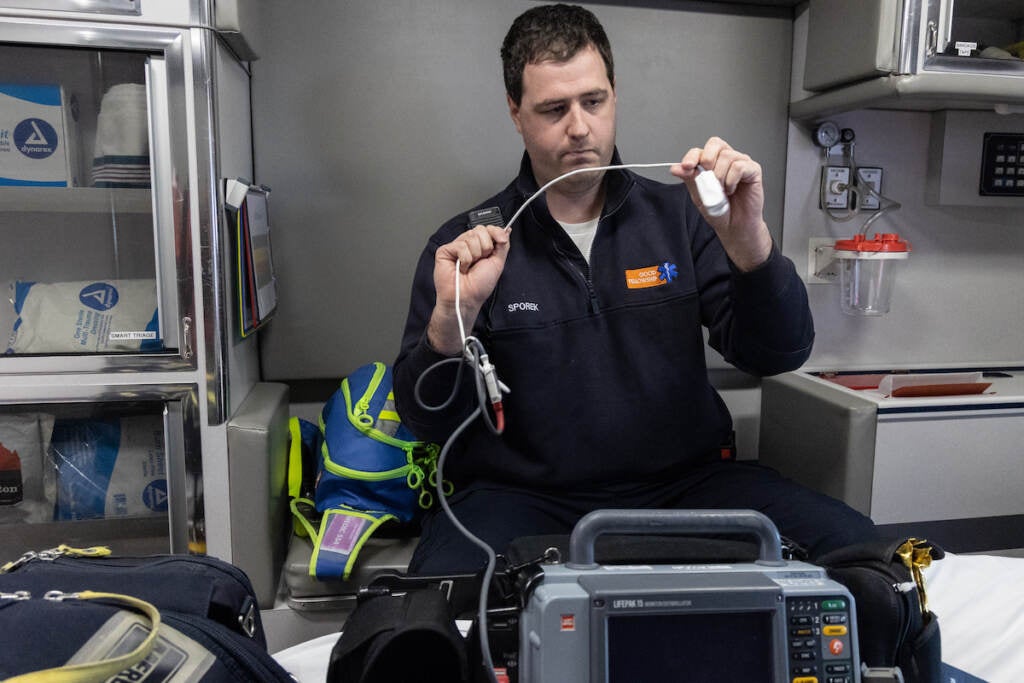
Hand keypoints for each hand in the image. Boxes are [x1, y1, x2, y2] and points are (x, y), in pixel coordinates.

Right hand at [427, 224, 510, 354]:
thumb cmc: (480, 286)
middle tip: (479, 262)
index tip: (501, 241)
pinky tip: (461, 268)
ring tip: (469, 267)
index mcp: (480, 246)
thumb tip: (507, 230)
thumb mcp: (498, 263)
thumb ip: (503, 245)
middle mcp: (468, 244)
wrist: (468, 298)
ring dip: (475, 256)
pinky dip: (465, 259)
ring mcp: (456, 247)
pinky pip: (460, 246)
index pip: (487, 229)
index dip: (495, 232)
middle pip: (480, 230)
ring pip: (471, 237)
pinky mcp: (445, 251)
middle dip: (485, 248)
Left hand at [671, 136, 772, 270]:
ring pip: (727, 156)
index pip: (701, 150)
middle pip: (715, 144)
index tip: (687, 167)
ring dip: (719, 176)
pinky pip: (739, 166)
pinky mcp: (753, 170)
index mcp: (713, 163)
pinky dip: (731, 180)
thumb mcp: (698, 194)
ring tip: (721, 191)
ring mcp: (741, 163)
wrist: (733, 226)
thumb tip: (675, 168)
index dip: (693, 156)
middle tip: (708, 179)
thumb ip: (689, 178)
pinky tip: (731, 190)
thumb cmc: (719, 211)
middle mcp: (727, 159)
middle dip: (707, 160)